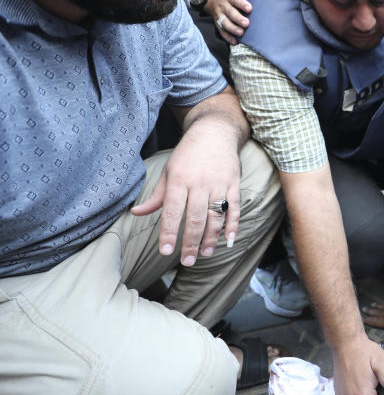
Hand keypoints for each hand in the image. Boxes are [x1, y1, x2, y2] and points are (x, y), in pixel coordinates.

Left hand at [130, 120, 240, 265]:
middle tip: (186, 261)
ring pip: (215, 215)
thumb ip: (157, 196)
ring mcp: (219, 183)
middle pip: (195, 217)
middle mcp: (200, 182)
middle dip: (190, 242)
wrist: (215, 132)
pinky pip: (235, 207)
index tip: (165, 251)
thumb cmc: (188, 154)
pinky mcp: (234, 183)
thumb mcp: (168, 170)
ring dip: (210, 237)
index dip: (169, 232)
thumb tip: (136, 213)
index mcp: (179, 179)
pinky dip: (233, 224)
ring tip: (204, 254)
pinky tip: (228, 240)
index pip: (172, 211)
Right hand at [204, 0, 256, 44]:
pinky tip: (235, 41)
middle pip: (229, 12)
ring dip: (232, 29)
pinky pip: (221, 31)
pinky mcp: (218, 24)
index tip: (249, 8)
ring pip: (224, 23)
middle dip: (238, 18)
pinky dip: (228, 37)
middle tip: (246, 23)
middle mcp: (223, 5)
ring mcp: (220, 15)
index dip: (241, 3)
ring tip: (241, 33)